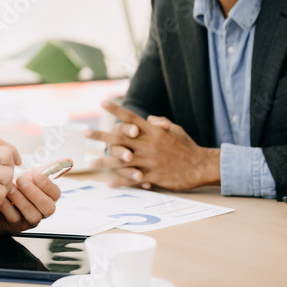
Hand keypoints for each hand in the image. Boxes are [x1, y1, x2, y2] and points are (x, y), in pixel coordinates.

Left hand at [0, 170, 60, 234]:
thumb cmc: (19, 186)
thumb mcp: (33, 175)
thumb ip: (50, 168)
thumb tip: (70, 160)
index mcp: (49, 198)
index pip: (56, 194)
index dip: (47, 185)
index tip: (36, 175)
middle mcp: (42, 211)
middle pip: (48, 208)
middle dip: (34, 193)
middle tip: (20, 180)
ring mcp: (30, 221)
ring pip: (33, 215)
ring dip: (21, 200)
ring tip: (10, 188)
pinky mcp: (16, 227)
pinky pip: (14, 219)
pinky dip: (7, 207)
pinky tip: (2, 197)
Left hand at [87, 100, 219, 190]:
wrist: (200, 167)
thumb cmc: (187, 146)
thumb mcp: (175, 129)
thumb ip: (160, 123)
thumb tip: (147, 119)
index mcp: (153, 131)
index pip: (131, 117)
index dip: (116, 110)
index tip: (102, 102)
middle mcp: (148, 144)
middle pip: (120, 138)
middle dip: (101, 135)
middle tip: (85, 133)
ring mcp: (149, 161)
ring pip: (122, 160)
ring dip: (105, 161)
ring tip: (91, 162)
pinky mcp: (152, 176)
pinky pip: (132, 179)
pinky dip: (120, 181)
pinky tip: (109, 184)